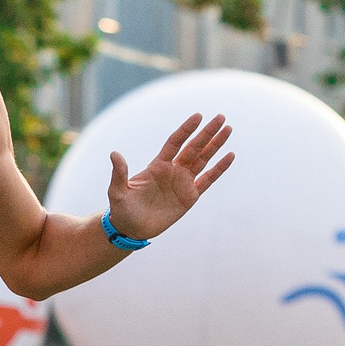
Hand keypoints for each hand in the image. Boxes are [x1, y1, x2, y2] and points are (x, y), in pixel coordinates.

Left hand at [106, 113, 234, 240]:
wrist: (131, 228)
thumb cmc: (122, 209)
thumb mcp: (118, 191)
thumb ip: (119, 173)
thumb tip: (114, 154)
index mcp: (158, 165)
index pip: (175, 142)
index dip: (186, 129)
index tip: (198, 116)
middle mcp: (173, 170)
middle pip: (194, 147)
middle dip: (207, 132)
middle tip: (221, 117)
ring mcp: (183, 182)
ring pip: (203, 159)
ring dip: (216, 145)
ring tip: (228, 130)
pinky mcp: (190, 197)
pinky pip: (208, 180)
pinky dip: (219, 169)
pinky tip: (230, 156)